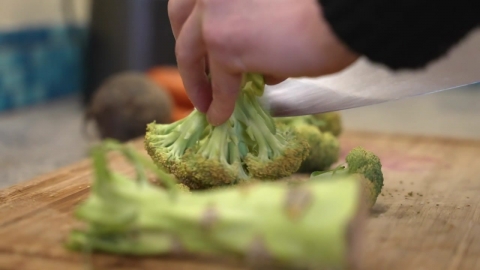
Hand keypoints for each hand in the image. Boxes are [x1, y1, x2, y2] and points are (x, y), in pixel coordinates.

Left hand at [169, 0, 357, 124]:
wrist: (342, 14)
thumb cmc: (319, 9)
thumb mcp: (268, 7)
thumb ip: (249, 21)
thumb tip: (244, 59)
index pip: (191, 1)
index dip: (189, 26)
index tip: (198, 47)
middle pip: (181, 23)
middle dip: (188, 54)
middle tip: (197, 78)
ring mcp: (214, 14)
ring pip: (193, 55)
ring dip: (201, 83)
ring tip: (210, 104)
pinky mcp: (225, 45)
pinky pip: (219, 82)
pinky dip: (219, 103)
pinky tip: (220, 117)